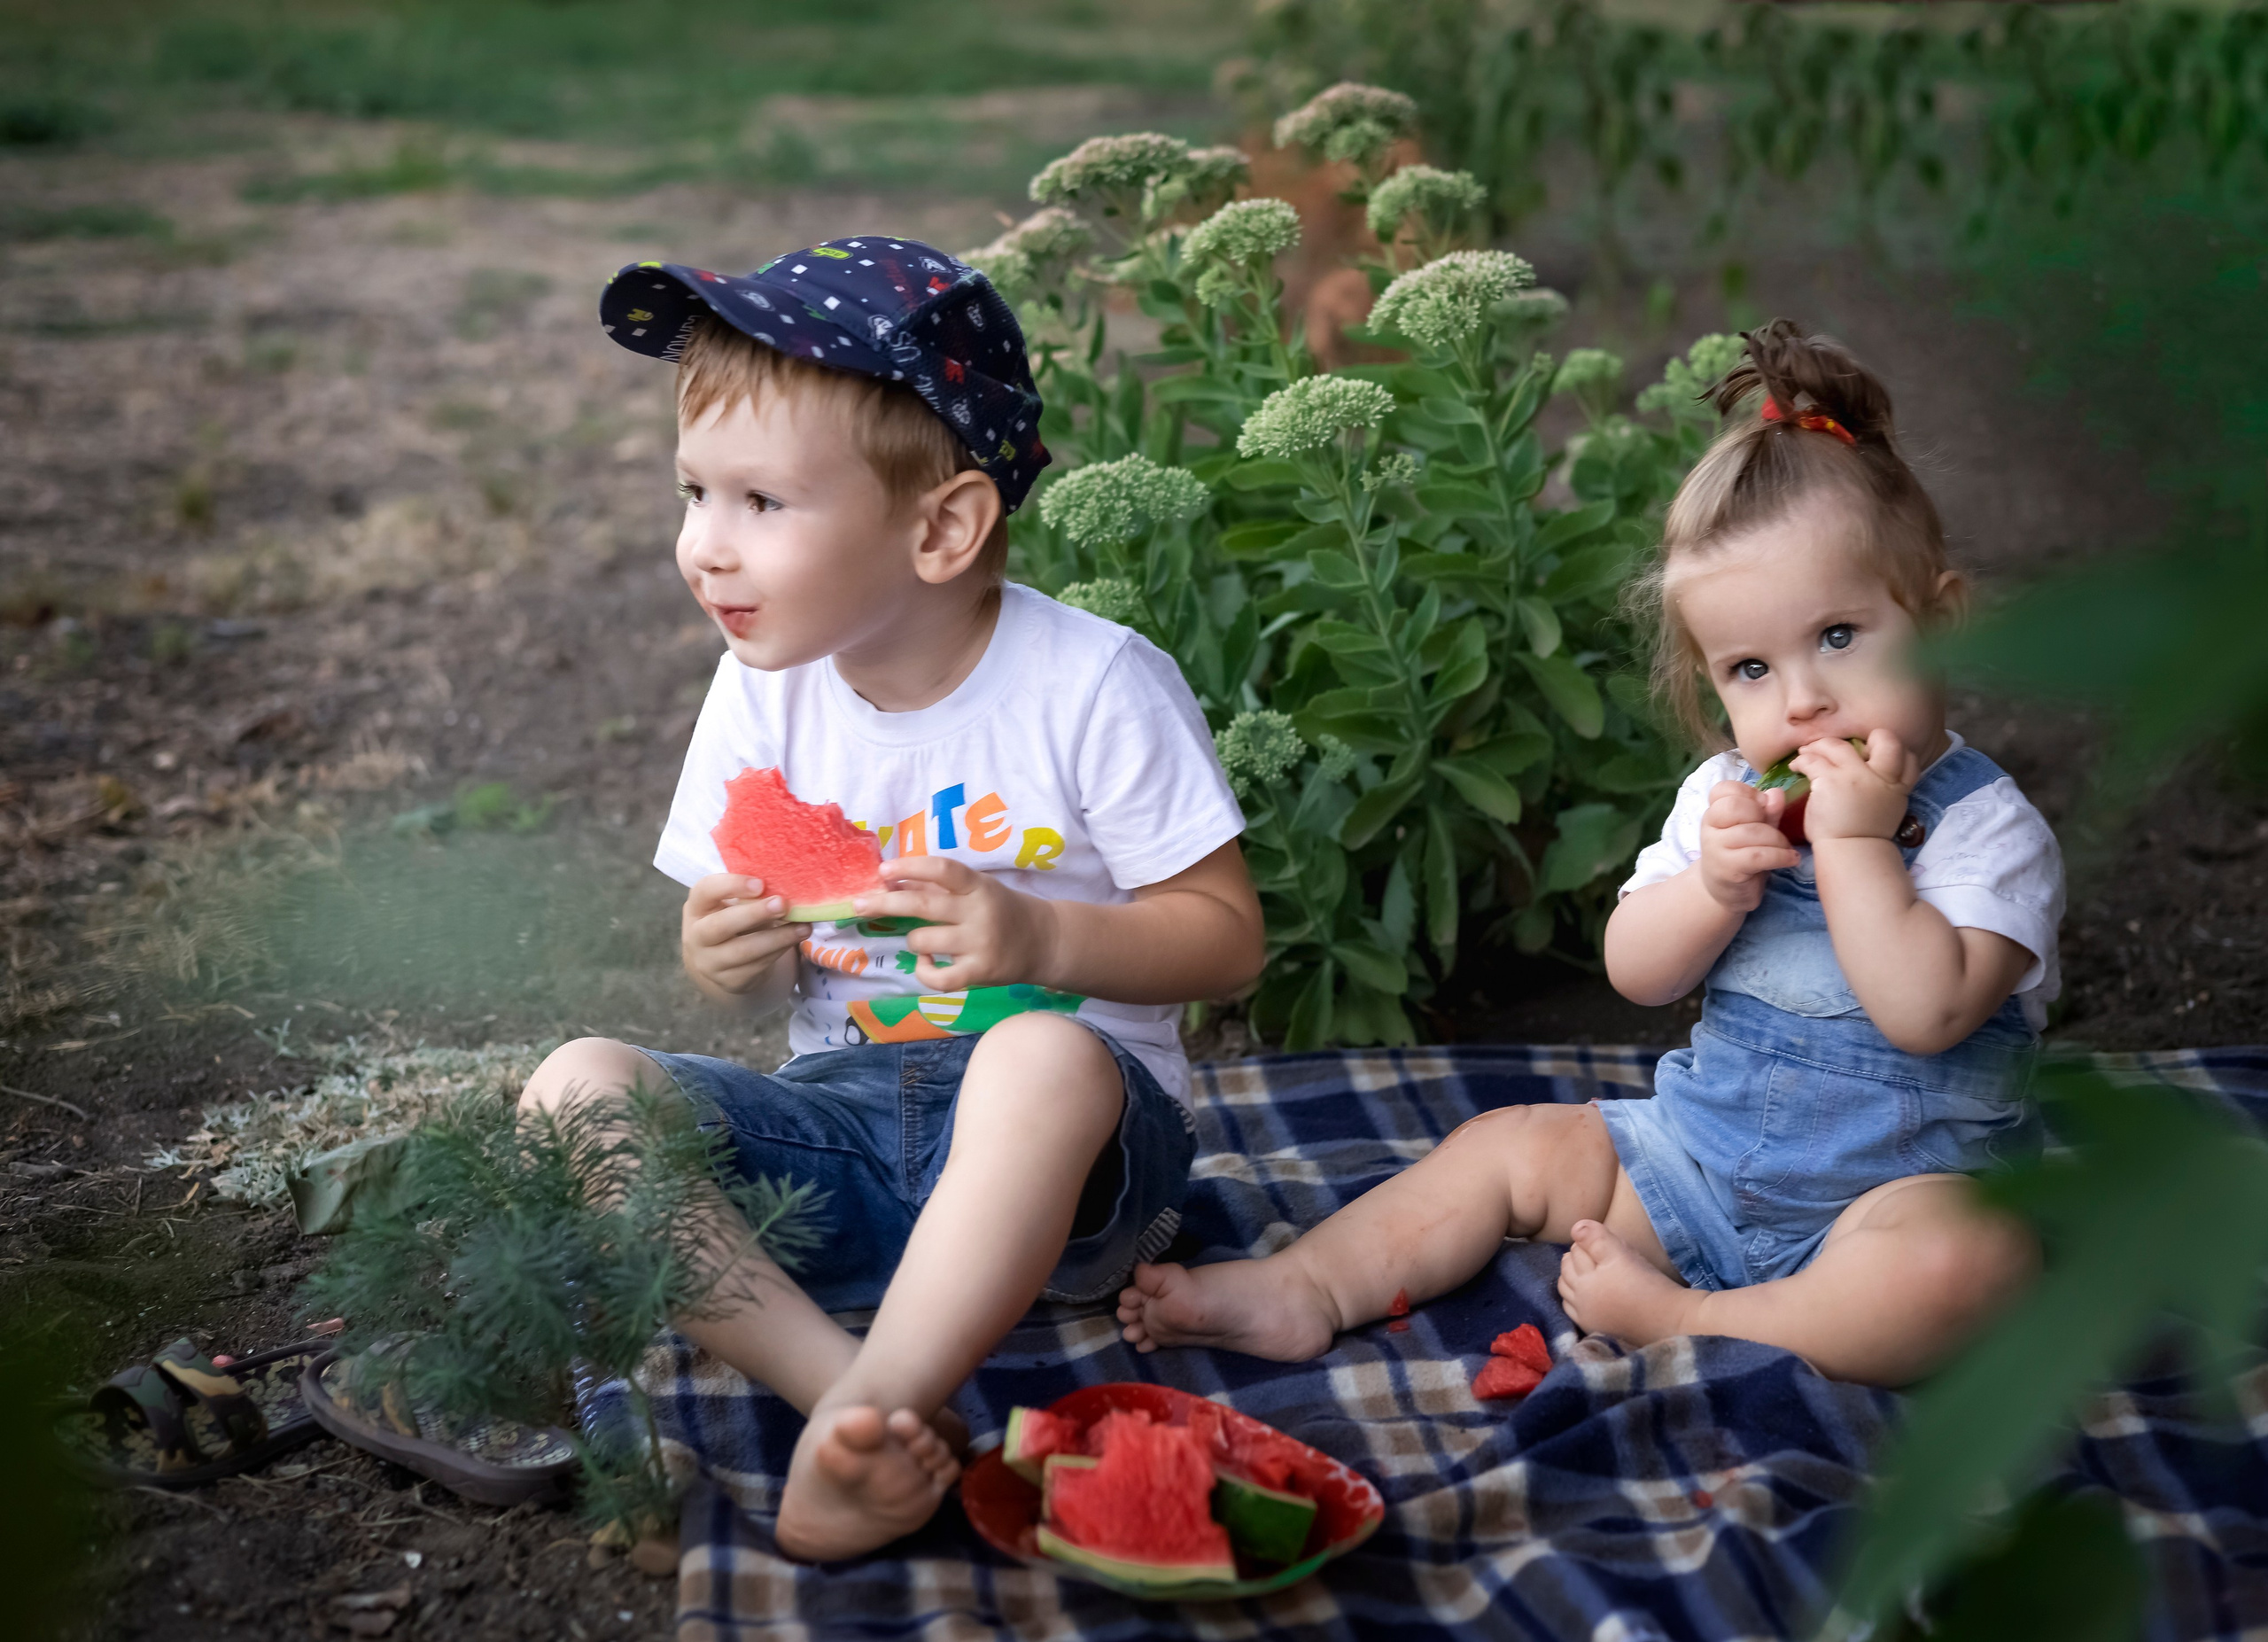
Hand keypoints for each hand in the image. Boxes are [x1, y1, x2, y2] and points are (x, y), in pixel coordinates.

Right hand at [681, 874, 807, 996]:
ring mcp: (710, 963)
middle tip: (782, 904)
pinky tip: (794, 940)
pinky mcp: (729, 982)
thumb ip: (750, 895)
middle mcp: (696, 936)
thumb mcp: (732, 904)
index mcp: (697, 907)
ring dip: (777, 938)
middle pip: (721, 925)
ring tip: (803, 927)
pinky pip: (757, 967)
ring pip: (744, 951)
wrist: (719, 961)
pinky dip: (778, 951)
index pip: (705, 891)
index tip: (760, 884)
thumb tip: (786, 887)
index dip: (731, 885)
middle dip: (754, 913)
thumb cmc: (732, 919)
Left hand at [851, 857, 1054, 991]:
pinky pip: (937, 977)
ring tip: (924, 940)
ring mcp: (979, 944)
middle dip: (885, 903)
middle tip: (857, 903)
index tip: (883, 871)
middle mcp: (979, 912)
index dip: (910, 867)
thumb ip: (940, 884)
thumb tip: (892, 878)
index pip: (943, 869)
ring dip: (913, 940)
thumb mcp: (977, 888)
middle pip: (923, 904)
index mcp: (978, 885)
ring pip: (923, 940)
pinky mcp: (979, 972)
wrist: (1043, 941)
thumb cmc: (1001, 909)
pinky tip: (926, 964)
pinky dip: (924, 971)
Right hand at [1698, 780, 1800, 911]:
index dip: (1748, 793)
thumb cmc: (1742, 856)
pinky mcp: (1727, 869)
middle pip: (1736, 806)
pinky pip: (1758, 855)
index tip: (1762, 806)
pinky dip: (1780, 856)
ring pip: (1752, 832)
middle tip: (1774, 829)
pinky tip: (1790, 859)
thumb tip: (1776, 793)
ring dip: (1778, 840)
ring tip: (1786, 849)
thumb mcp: (1756, 830)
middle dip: (1763, 815)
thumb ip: (1767, 811)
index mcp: (1714, 813)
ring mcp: (1714, 848)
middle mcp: (1709, 827)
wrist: (1725, 893)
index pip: (1723, 789)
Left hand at [1791, 730, 1919, 842]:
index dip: (1896, 751)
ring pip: (1837, 746)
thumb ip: (1886, 790)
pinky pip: (1812, 761)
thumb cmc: (1863, 835)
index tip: (1875, 753)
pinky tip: (1797, 766)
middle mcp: (1880, 777)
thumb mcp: (1887, 811)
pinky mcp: (1829, 782)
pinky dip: (1802, 760)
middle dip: (1871, 737)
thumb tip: (1873, 777)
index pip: (1910, 758)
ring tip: (1808, 752)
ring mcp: (1855, 777)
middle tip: (1850, 746)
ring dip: (1820, 746)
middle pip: (1885, 741)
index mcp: (1897, 787)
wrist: (1850, 851)